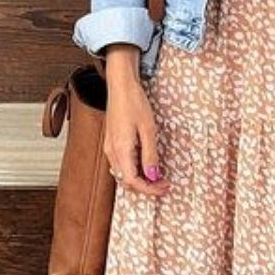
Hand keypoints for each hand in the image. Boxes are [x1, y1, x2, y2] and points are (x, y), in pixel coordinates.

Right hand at [104, 69, 169, 196]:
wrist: (120, 85)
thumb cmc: (134, 103)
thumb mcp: (148, 129)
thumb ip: (150, 155)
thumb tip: (154, 176)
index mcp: (120, 150)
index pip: (133, 181)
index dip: (149, 189)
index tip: (164, 188)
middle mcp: (111, 152)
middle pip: (127, 181)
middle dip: (146, 187)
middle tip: (164, 185)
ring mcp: (109, 147)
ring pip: (123, 174)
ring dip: (140, 179)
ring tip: (157, 177)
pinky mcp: (111, 142)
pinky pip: (122, 164)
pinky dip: (134, 170)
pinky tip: (146, 165)